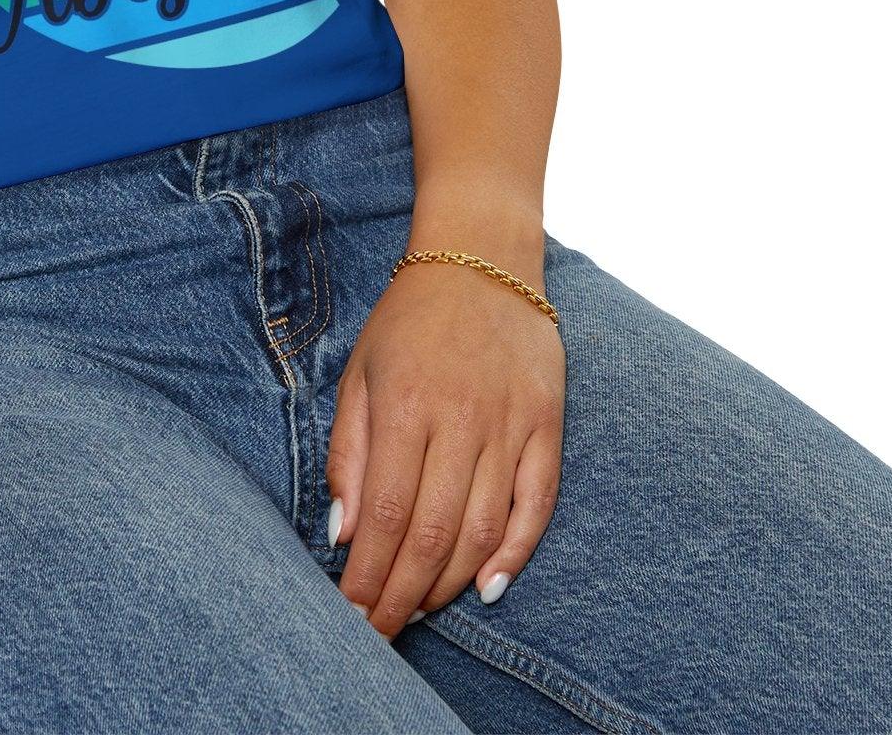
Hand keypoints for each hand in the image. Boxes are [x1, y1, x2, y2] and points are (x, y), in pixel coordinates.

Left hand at [326, 250, 565, 635]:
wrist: (481, 258)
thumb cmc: (409, 320)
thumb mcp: (360, 372)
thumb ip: (348, 453)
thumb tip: (343, 532)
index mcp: (406, 405)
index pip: (386, 514)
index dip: (369, 574)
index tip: (352, 614)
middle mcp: (461, 420)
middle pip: (433, 534)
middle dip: (403, 595)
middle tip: (382, 632)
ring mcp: (510, 424)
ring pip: (483, 530)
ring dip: (450, 583)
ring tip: (420, 611)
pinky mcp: (548, 425)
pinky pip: (537, 505)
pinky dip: (515, 554)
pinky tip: (488, 587)